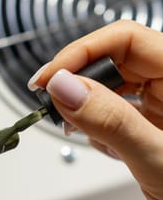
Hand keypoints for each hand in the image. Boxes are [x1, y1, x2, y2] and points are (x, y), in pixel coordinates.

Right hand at [28, 19, 162, 199]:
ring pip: (113, 83)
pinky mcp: (156, 122)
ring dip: (85, 104)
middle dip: (78, 80)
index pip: (126, 39)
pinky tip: (99, 140)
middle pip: (115, 59)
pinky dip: (97, 123)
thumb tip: (64, 87)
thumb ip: (111, 121)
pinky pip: (117, 109)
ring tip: (75, 126)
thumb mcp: (159, 160)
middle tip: (53, 103)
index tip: (49, 78)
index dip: (81, 52)